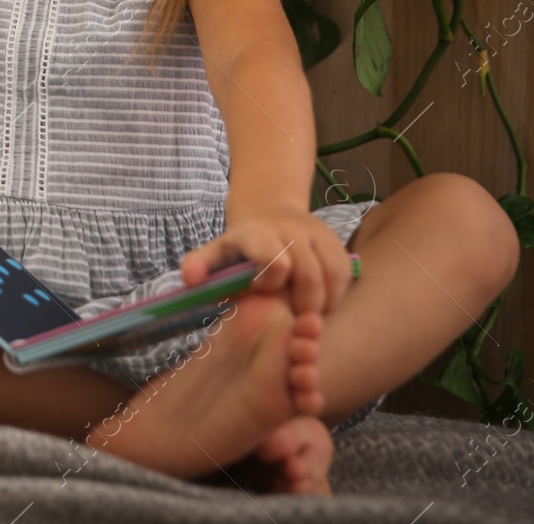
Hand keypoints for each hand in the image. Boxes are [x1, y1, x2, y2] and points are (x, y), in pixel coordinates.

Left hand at [180, 209, 352, 314]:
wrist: (269, 215)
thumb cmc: (240, 248)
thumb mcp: (215, 254)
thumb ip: (199, 266)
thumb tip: (188, 280)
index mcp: (258, 234)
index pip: (276, 262)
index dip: (270, 283)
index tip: (259, 289)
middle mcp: (291, 229)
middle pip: (309, 274)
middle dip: (303, 303)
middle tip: (293, 319)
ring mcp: (316, 233)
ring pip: (332, 274)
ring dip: (324, 302)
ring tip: (309, 315)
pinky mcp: (335, 240)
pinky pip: (344, 272)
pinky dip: (337, 293)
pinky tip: (322, 303)